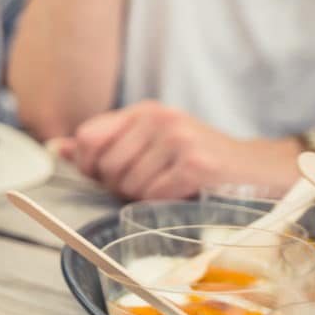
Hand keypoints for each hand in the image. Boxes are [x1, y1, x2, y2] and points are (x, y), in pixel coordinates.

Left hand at [55, 101, 300, 199]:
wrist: (257, 171)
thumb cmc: (195, 162)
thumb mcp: (148, 146)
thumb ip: (102, 147)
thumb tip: (57, 148)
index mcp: (143, 111)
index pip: (88, 137)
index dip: (89, 164)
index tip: (105, 175)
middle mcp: (159, 119)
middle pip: (104, 165)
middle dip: (118, 184)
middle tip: (148, 183)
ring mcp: (178, 139)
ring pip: (127, 183)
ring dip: (142, 196)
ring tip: (167, 186)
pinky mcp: (195, 164)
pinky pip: (152, 195)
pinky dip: (160, 203)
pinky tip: (180, 194)